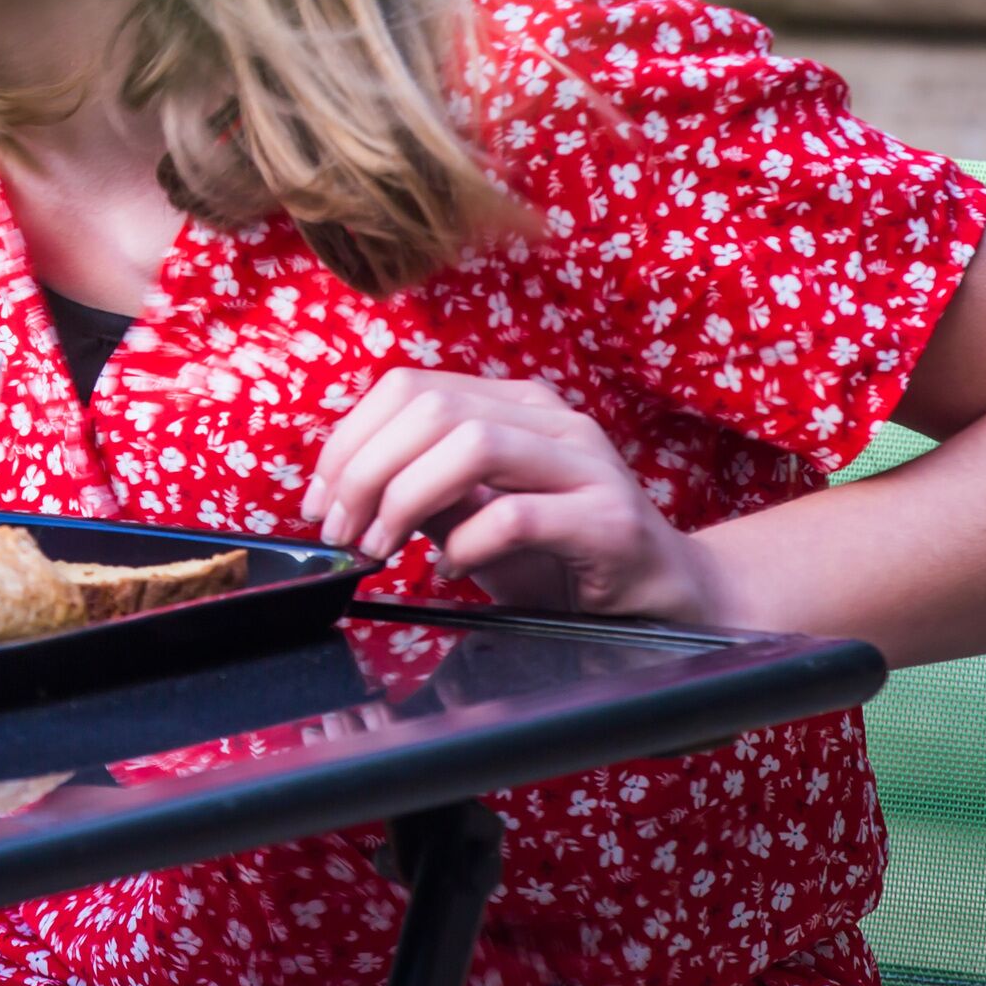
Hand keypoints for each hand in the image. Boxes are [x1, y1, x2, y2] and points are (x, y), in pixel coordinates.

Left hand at [302, 370, 723, 623]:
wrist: (667, 598)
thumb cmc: (562, 558)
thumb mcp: (476, 516)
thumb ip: (424, 492)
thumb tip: (345, 492)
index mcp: (512, 405)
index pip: (409, 387)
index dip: (349, 440)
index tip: (318, 500)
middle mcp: (550, 420)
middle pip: (431, 408)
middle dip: (365, 470)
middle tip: (341, 532)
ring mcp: (586, 465)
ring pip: (472, 445)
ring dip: (406, 499)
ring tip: (381, 548)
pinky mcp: (609, 521)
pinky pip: (518, 515)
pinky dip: (469, 544)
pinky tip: (453, 569)